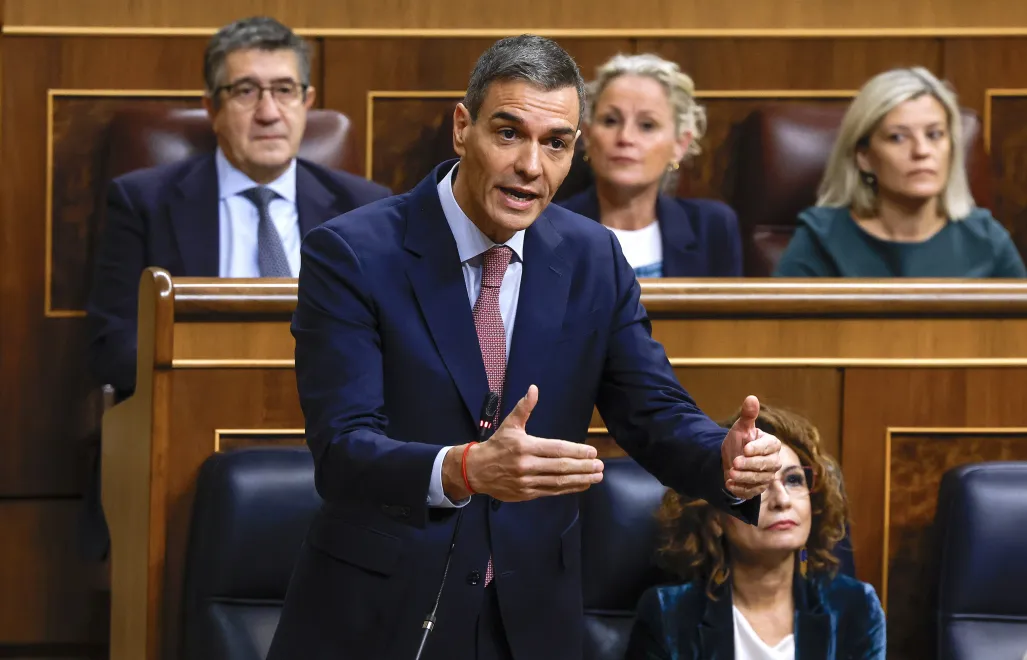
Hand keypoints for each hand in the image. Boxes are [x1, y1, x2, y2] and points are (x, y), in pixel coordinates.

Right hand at [443, 385, 603, 501]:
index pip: (556, 449)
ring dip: (580, 479)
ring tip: (596, 477)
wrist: (476, 471)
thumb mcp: (509, 424)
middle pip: (561, 467)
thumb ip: (524, 408)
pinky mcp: (527, 494)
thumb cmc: (497, 445)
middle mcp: (527, 465)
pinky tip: (581, 485)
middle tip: (600, 466)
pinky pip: (551, 491)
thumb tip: (534, 389)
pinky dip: (568, 489)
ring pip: (558, 481)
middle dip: (583, 467)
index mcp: (525, 446)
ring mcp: (527, 481)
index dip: (576, 451)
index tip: (592, 452)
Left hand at [721, 395, 781, 499]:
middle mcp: (773, 462)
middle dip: (750, 465)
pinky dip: (740, 489)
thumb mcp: (741, 427)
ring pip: (759, 480)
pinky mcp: (758, 489)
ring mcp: (767, 477)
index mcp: (772, 445)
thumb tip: (751, 397)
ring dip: (744, 478)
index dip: (758, 449)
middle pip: (766, 465)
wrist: (731, 459)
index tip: (745, 448)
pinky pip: (751, 491)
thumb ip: (748, 415)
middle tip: (735, 463)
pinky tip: (729, 484)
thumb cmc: (739, 441)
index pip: (769, 448)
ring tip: (730, 473)